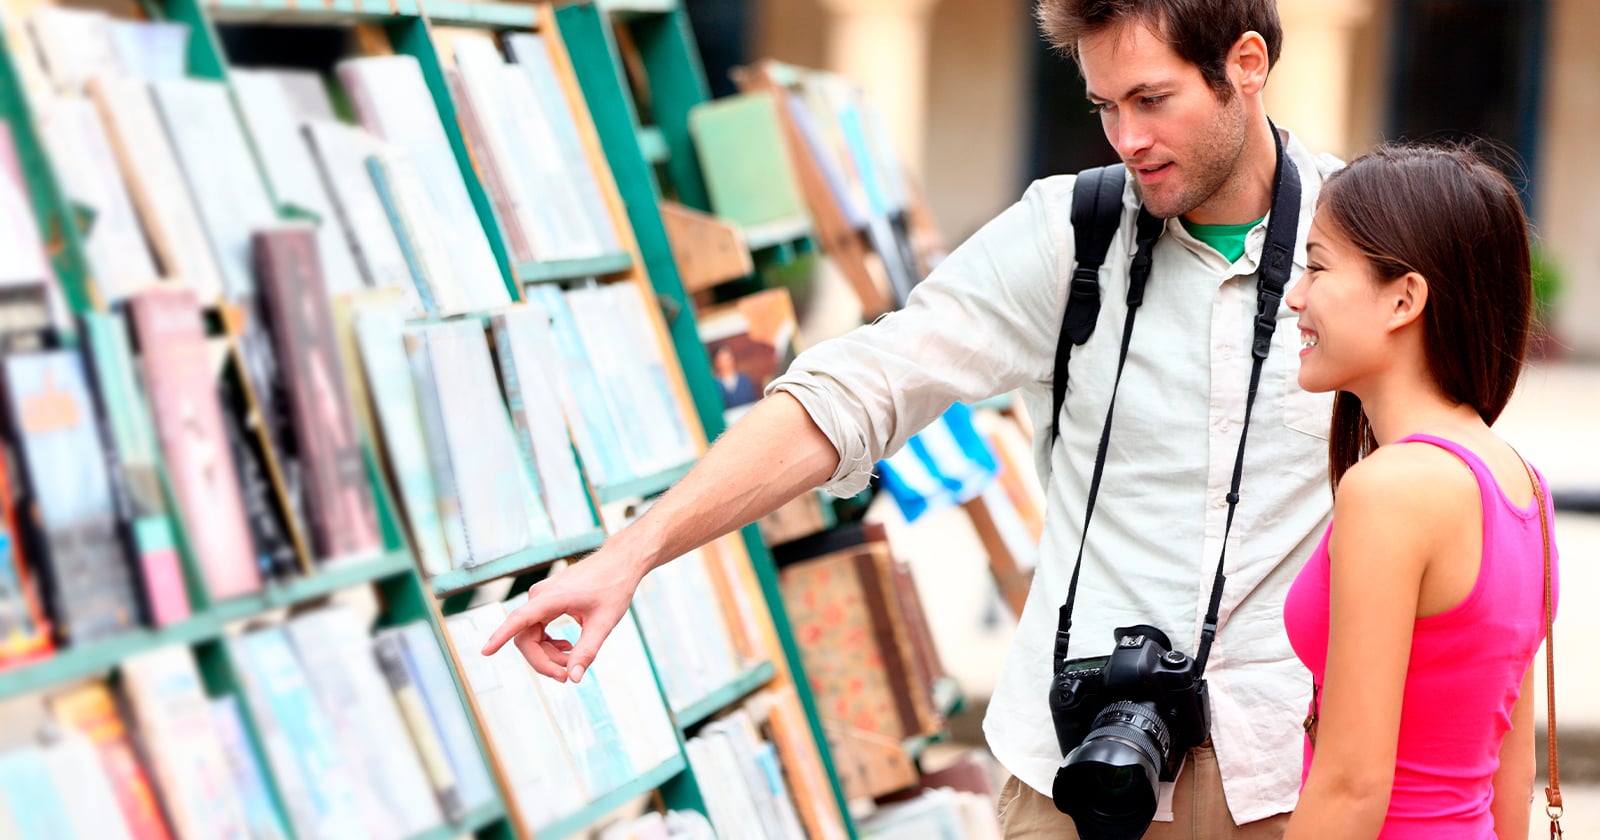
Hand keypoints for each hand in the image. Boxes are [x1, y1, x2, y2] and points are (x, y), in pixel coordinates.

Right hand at [479, 546, 644, 683]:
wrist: (619, 563)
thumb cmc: (613, 588)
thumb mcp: (603, 623)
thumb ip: (586, 651)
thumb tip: (573, 678)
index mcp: (551, 598)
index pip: (519, 620)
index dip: (500, 637)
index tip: (485, 651)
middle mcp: (539, 596)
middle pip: (526, 637)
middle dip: (543, 661)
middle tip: (566, 676)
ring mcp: (541, 598)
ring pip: (531, 635)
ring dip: (547, 654)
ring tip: (571, 662)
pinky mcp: (546, 601)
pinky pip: (538, 628)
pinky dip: (549, 643)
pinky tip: (568, 648)